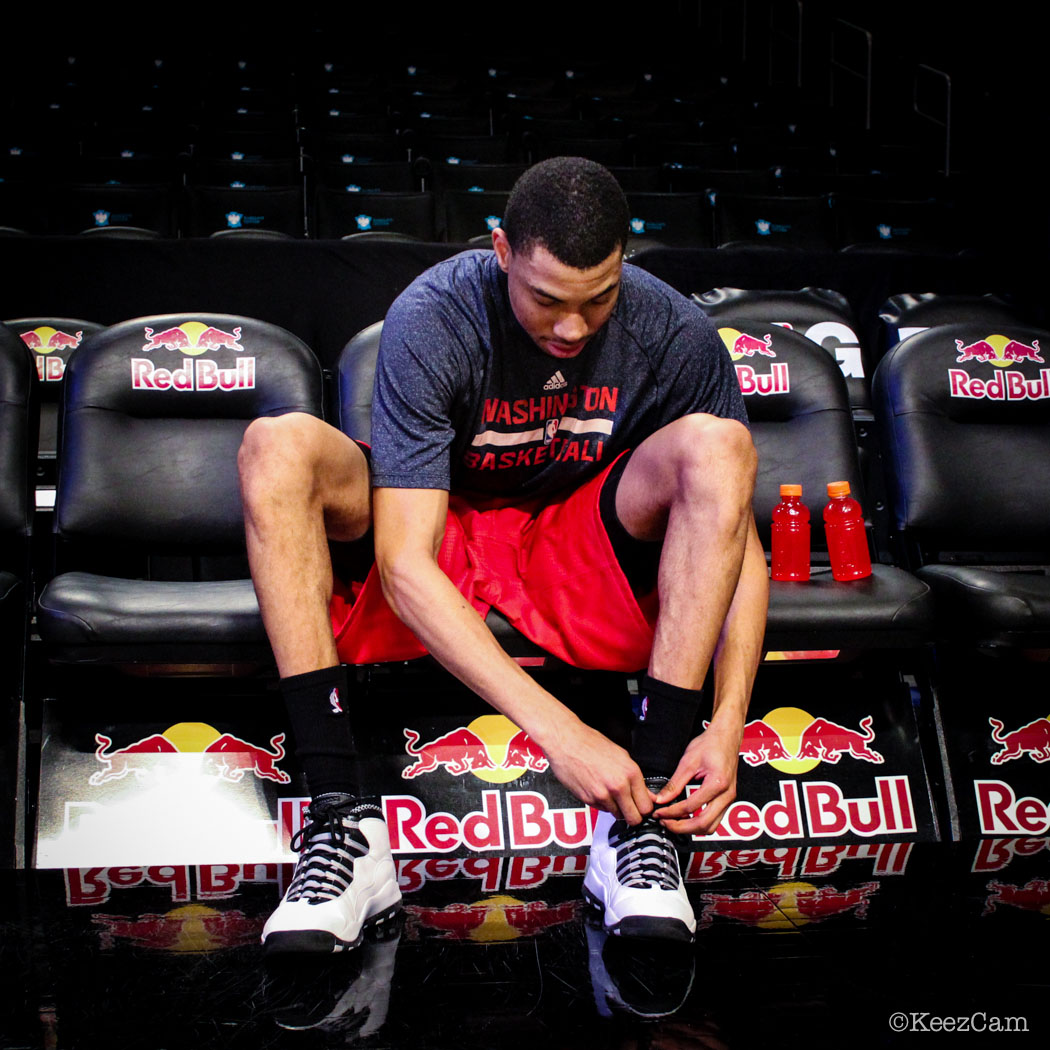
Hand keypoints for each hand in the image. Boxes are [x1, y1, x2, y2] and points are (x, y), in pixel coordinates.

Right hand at [542, 719, 653, 824]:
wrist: (567, 741)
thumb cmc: (591, 743)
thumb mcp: (621, 755)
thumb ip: (635, 778)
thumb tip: (647, 795)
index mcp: (630, 773)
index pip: (646, 807)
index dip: (644, 809)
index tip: (641, 807)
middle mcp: (618, 786)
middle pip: (634, 818)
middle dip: (633, 815)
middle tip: (630, 808)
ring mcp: (603, 795)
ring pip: (618, 816)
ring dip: (616, 808)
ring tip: (610, 792)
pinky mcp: (589, 800)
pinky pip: (602, 809)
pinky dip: (602, 803)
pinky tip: (597, 788)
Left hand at [650, 717, 742, 834]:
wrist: (727, 736)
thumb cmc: (710, 744)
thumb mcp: (688, 761)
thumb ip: (675, 783)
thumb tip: (661, 799)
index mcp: (717, 784)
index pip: (691, 806)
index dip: (672, 812)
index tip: (659, 812)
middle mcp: (726, 795)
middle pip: (704, 824)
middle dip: (681, 827)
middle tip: (664, 822)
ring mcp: (729, 799)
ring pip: (711, 826)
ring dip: (691, 829)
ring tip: (673, 822)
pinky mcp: (727, 799)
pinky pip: (715, 819)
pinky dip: (699, 823)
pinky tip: (686, 817)